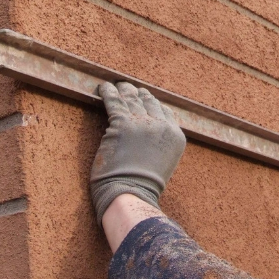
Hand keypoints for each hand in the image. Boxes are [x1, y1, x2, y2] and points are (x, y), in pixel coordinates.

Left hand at [90, 82, 185, 225]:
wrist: (131, 193)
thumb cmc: (143, 187)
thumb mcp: (164, 162)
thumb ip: (160, 145)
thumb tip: (149, 138)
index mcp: (176, 136)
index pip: (165, 111)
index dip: (152, 103)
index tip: (144, 98)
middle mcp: (162, 126)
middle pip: (149, 102)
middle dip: (138, 94)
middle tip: (129, 88)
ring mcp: (142, 123)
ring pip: (132, 99)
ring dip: (123, 90)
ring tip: (116, 85)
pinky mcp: (122, 124)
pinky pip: (114, 102)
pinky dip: (108, 93)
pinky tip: (103, 88)